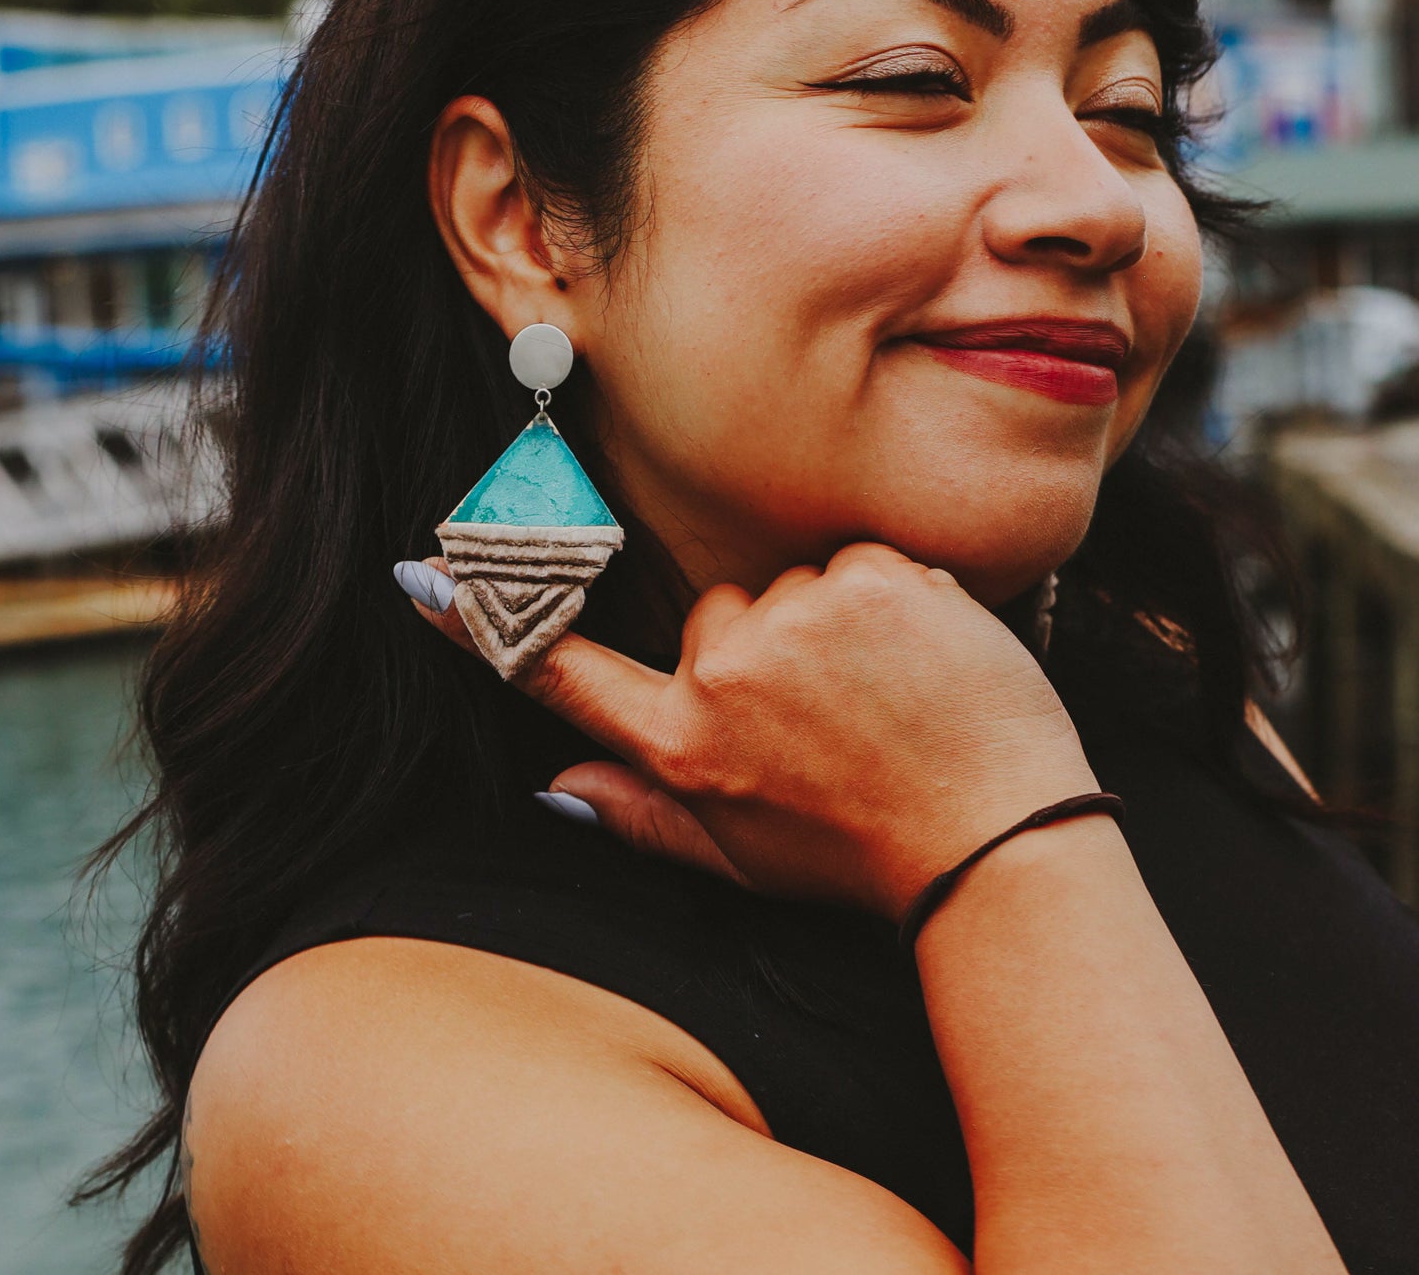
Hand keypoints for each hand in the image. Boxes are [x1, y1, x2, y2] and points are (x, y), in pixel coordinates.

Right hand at [405, 543, 1100, 919]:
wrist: (999, 840)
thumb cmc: (864, 857)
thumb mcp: (740, 858)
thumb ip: (638, 816)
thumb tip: (549, 787)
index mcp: (684, 745)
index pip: (563, 672)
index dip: (484, 624)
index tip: (420, 575)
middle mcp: (721, 677)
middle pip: (716, 613)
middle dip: (769, 649)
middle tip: (834, 719)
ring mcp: (793, 622)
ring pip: (794, 586)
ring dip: (838, 624)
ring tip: (890, 698)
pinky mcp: (865, 577)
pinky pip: (860, 560)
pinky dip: (895, 597)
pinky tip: (924, 661)